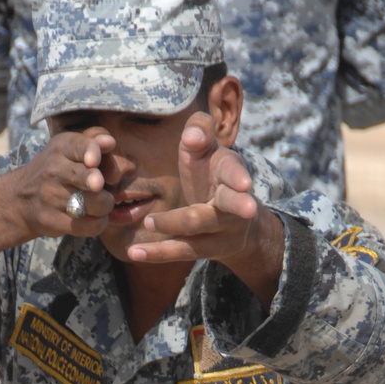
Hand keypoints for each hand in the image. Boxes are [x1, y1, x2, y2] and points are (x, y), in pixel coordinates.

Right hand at [0, 130, 116, 264]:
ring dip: (104, 206)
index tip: (97, 162)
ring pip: (96, 204)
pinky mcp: (53, 223)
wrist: (14, 203)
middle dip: (104, 186)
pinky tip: (94, 221)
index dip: (97, 156)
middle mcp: (54, 170)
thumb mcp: (65, 149)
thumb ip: (89, 140)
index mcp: (59, 147)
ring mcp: (52, 198)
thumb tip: (109, 138)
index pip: (87, 147)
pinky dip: (98, 225)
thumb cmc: (51, 172)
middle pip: (95, 179)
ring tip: (99, 204)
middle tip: (101, 188)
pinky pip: (89, 227)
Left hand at [128, 114, 259, 265]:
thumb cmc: (211, 172)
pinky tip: (135, 252)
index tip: (245, 183)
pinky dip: (157, 252)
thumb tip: (192, 135)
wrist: (235, 221)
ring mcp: (222, 230)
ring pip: (198, 228)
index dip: (239, 176)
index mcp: (231, 172)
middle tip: (249, 209)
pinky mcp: (207, 249)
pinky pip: (182, 250)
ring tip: (149, 222)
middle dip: (238, 205)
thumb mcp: (207, 148)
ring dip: (173, 224)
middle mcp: (233, 204)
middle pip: (230, 203)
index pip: (235, 171)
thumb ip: (200, 131)